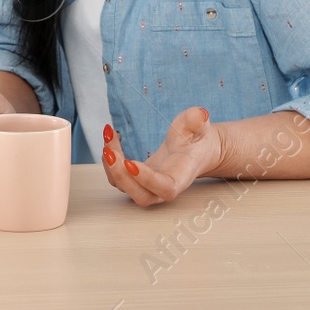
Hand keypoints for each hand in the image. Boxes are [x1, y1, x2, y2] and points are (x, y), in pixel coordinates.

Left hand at [101, 106, 221, 205]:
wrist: (194, 148)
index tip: (131, 162)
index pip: (165, 188)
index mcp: (181, 177)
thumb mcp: (199, 126)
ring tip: (110, 136)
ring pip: (125, 187)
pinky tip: (110, 139)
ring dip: (111, 166)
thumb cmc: (197, 140)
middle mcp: (163, 187)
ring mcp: (148, 185)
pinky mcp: (137, 178)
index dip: (147, 180)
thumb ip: (198, 121)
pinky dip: (109, 160)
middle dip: (121, 177)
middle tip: (110, 152)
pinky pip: (118, 177)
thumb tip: (199, 114)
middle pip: (141, 195)